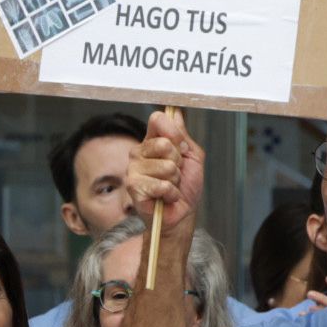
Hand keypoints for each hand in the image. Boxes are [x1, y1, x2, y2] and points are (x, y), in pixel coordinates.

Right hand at [126, 109, 204, 231]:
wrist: (182, 214)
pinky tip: (166, 197)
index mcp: (152, 141)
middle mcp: (139, 153)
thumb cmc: (186, 187)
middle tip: (175, 174)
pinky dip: (171, 193)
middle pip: (165, 143)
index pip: (158, 120)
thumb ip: (183, 136)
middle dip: (178, 162)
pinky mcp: (134, 187)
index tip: (182, 148)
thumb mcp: (192, 156)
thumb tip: (176, 112)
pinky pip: (162, 185)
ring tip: (171, 187)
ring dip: (175, 180)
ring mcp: (134, 169)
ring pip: (166, 166)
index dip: (175, 133)